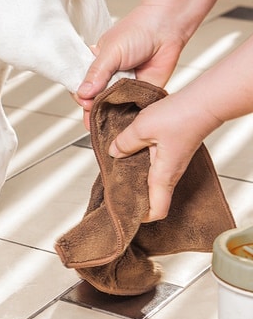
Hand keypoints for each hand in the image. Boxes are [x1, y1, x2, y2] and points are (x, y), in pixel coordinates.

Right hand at [75, 5, 186, 127]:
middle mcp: (109, 78)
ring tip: (106, 126)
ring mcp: (124, 87)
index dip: (81, 96)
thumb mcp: (110, 52)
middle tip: (93, 119)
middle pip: (95, 100)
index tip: (84, 102)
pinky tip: (122, 123)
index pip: (82, 86)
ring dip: (109, 117)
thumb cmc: (137, 31)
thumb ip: (96, 74)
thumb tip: (82, 93)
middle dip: (93, 111)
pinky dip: (127, 117)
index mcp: (97, 66)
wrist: (168, 28)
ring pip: (112, 107)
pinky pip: (131, 109)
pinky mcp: (141, 94)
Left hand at [107, 94, 218, 221]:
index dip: (141, 216)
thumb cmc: (181, 116)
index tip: (124, 212)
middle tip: (114, 191)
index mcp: (163, 175)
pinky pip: (155, 165)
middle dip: (134, 198)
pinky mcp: (173, 151)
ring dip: (136, 179)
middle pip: (152, 198)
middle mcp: (170, 173)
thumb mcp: (142, 128)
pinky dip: (141, 164)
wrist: (204, 102)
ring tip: (117, 171)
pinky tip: (130, 153)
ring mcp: (172, 163)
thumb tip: (114, 152)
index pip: (157, 210)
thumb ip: (124, 143)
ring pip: (152, 180)